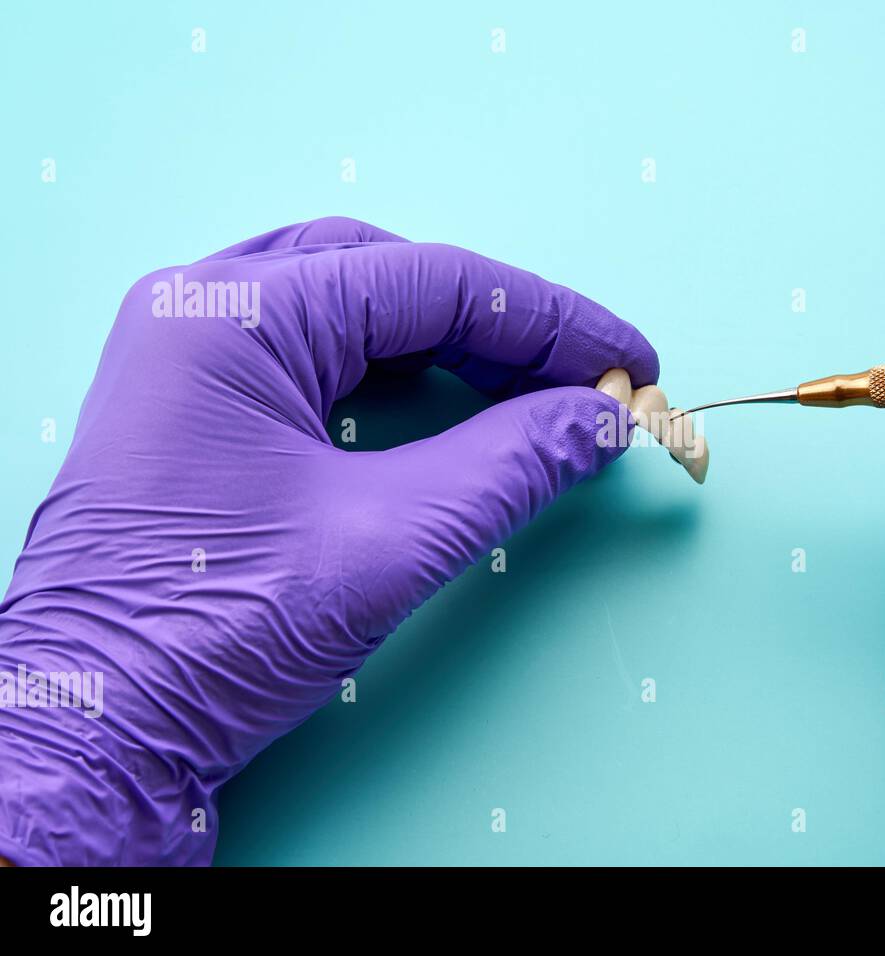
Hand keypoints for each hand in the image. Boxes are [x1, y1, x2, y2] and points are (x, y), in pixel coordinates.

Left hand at [0, 217, 656, 864]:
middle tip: (591, 378)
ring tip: (538, 389)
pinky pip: (321, 356)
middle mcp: (205, 308)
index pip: (434, 281)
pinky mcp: (201, 404)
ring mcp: (195, 353)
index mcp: (235, 315)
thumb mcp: (387, 541)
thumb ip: (510, 465)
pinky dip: (399, 372)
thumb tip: (604, 421)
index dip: (551, 319)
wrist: (97, 729)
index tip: (632, 359)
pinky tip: (454, 404)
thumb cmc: (211, 632)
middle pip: (394, 278)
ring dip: (456, 344)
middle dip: (505, 327)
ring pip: (358, 309)